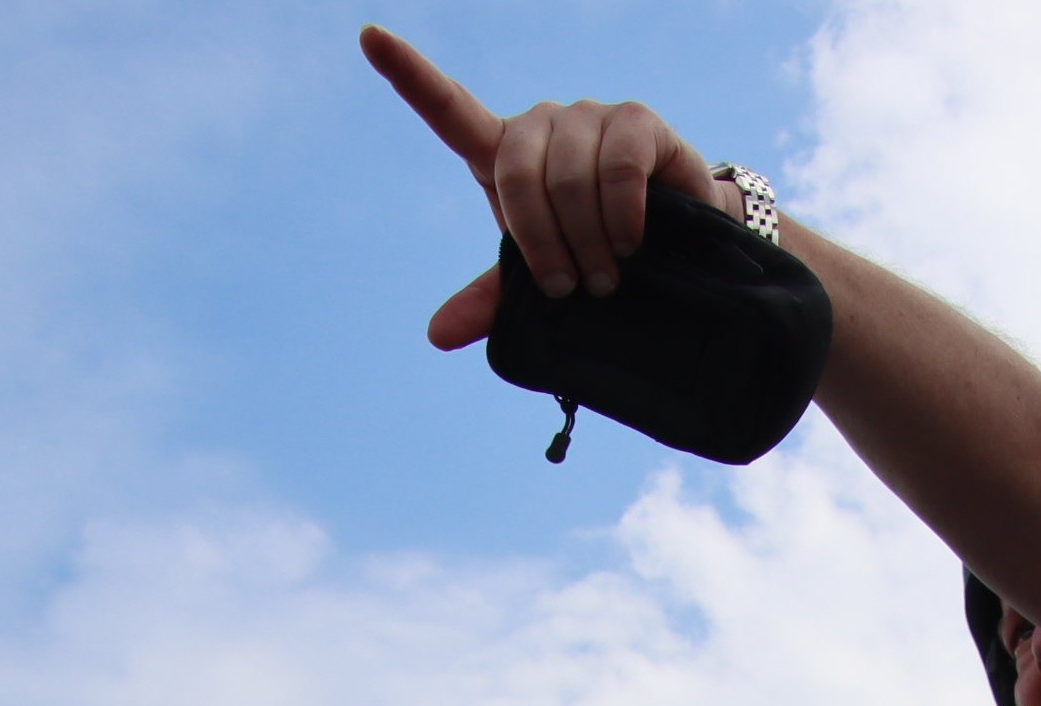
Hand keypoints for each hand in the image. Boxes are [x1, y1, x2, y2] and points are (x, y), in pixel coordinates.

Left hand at [361, 26, 731, 345]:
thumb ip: (490, 299)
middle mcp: (539, 125)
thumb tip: (437, 334)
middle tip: (572, 289)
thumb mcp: (537, 279)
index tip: (367, 36)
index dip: (408, 72)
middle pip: (517, 177)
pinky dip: (622, 217)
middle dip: (543, 245)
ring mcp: (587, 116)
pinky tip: (631, 241)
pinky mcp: (635, 119)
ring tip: (607, 274)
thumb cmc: (591, 253)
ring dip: (588, 242)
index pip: (448, 108)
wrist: (673, 248)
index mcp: (502, 155)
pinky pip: (617, 169)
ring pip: (569, 179)